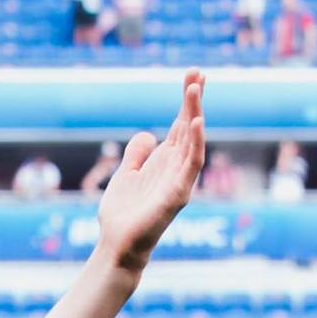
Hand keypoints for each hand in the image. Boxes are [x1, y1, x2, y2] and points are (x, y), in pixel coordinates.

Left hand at [97, 69, 206, 275]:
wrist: (117, 246)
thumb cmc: (122, 216)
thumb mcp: (126, 175)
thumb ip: (136, 154)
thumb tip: (147, 135)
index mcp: (164, 161)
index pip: (180, 124)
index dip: (186, 101)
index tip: (193, 75)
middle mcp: (176, 167)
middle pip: (188, 126)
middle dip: (194, 99)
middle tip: (199, 72)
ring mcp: (180, 180)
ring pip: (192, 140)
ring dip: (195, 113)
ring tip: (196, 88)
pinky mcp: (178, 194)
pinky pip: (192, 165)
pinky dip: (196, 143)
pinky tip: (197, 122)